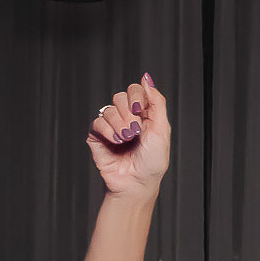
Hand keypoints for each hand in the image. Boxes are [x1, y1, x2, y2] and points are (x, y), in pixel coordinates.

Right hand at [87, 74, 169, 201]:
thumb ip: (156, 101)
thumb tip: (147, 78)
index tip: (139, 110)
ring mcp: (112, 126)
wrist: (136, 182)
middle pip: (120, 96)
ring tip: (127, 139)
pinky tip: (116, 141)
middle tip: (135, 131)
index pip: (136, 90)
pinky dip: (108, 131)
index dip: (136, 96)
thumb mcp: (161, 129)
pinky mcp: (98, 136)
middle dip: (128, 113)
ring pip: (109, 109)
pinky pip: (97, 122)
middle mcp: (127, 118)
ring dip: (119, 124)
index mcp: (144, 114)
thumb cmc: (152, 160)